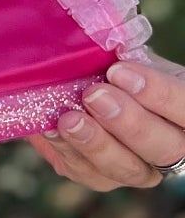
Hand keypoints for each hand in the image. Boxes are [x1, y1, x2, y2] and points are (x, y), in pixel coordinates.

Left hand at [26, 48, 184, 191]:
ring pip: (125, 168)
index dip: (157, 93)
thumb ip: (127, 57)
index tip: (118, 71)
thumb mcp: (133, 61)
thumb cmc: (119, 73)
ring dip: (95, 144)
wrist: (91, 95)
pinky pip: (85, 172)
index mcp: (184, 114)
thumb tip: (105, 39)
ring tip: (68, 119)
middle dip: (127, 122)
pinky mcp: (101, 178)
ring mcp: (138, 168)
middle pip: (162, 148)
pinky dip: (65, 150)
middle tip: (93, 96)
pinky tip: (48, 129)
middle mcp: (171, 148)